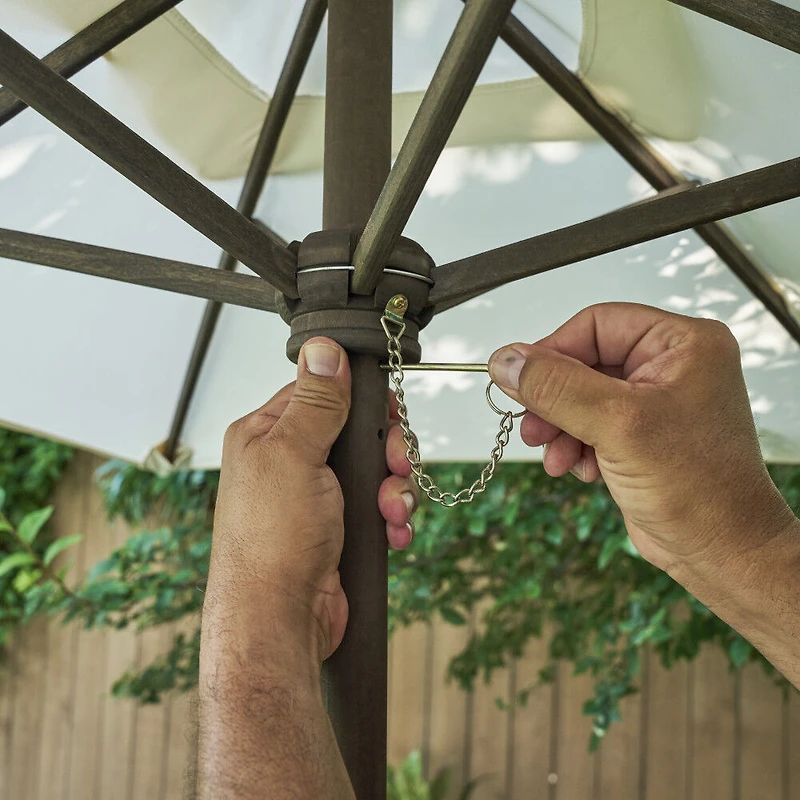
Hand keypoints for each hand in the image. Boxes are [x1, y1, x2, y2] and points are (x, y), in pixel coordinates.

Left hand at [207, 337, 417, 665]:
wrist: (281, 619)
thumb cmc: (270, 543)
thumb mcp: (294, 455)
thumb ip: (317, 402)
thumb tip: (324, 350)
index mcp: (266, 434)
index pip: (321, 393)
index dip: (359, 401)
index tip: (386, 412)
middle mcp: (289, 461)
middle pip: (358, 432)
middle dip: (385, 452)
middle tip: (392, 466)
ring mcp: (316, 496)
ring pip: (374, 470)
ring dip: (394, 490)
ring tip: (388, 511)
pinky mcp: (338, 526)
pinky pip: (379, 506)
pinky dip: (393, 517)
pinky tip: (391, 531)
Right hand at [487, 303, 795, 574]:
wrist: (720, 552)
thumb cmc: (698, 489)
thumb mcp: (617, 426)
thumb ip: (556, 388)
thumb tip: (506, 360)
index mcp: (683, 344)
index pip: (597, 325)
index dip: (553, 351)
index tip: (520, 380)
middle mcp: (671, 366)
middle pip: (584, 363)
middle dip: (554, 400)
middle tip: (532, 427)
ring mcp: (655, 401)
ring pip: (581, 396)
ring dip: (560, 427)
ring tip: (555, 457)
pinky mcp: (641, 433)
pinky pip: (589, 424)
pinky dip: (575, 445)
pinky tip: (581, 470)